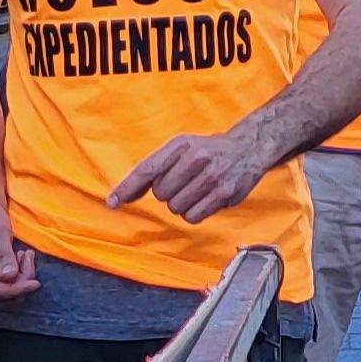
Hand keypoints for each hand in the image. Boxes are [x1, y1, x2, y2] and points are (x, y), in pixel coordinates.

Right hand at [0, 197, 39, 298]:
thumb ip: (2, 254)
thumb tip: (9, 277)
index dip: (14, 290)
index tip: (35, 283)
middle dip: (19, 281)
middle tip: (29, 257)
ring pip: (3, 290)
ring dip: (19, 277)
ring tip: (25, 254)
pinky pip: (4, 284)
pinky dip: (17, 274)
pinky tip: (20, 257)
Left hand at [105, 127, 279, 223]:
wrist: (248, 148)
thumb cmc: (207, 151)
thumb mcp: (182, 147)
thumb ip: (156, 167)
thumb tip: (126, 195)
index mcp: (180, 144)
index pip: (146, 169)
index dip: (127, 187)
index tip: (112, 202)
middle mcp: (195, 158)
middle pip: (161, 194)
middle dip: (168, 193)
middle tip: (184, 182)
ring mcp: (211, 176)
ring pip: (176, 207)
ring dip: (181, 204)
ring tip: (196, 189)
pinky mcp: (224, 193)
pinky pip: (193, 216)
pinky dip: (194, 212)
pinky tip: (205, 198)